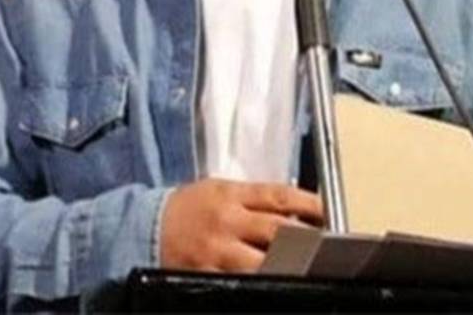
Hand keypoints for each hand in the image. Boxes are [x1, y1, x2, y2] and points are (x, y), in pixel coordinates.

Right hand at [159, 179, 323, 271]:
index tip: (326, 211)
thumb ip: (252, 198)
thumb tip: (292, 209)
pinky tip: (274, 281)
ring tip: (305, 267)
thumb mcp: (219, 190)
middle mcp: (227, 219)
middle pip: (277, 229)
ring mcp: (218, 249)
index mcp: (231, 194)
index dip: (308, 202)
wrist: (147, 226)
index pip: (278, 195)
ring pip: (263, 261)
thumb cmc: (188, 207)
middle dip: (305, 238)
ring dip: (287, 265)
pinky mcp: (208, 274)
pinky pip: (240, 281)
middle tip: (325, 244)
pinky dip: (260, 282)